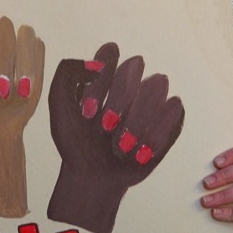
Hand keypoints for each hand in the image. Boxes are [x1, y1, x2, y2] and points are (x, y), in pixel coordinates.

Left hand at [46, 42, 184, 232]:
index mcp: (105, 75)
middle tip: (104, 127)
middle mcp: (130, 83)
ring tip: (120, 145)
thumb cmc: (76, 142)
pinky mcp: (170, 119)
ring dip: (135, 120)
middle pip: (133, 68)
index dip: (100, 80)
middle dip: (117, 101)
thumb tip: (98, 64)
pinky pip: (173, 108)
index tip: (88, 110)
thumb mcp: (59, 105)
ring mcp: (151, 100)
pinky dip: (155, 131)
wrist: (94, 177)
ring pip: (155, 87)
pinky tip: (140, 151)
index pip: (109, 55)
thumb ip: (68, 71)